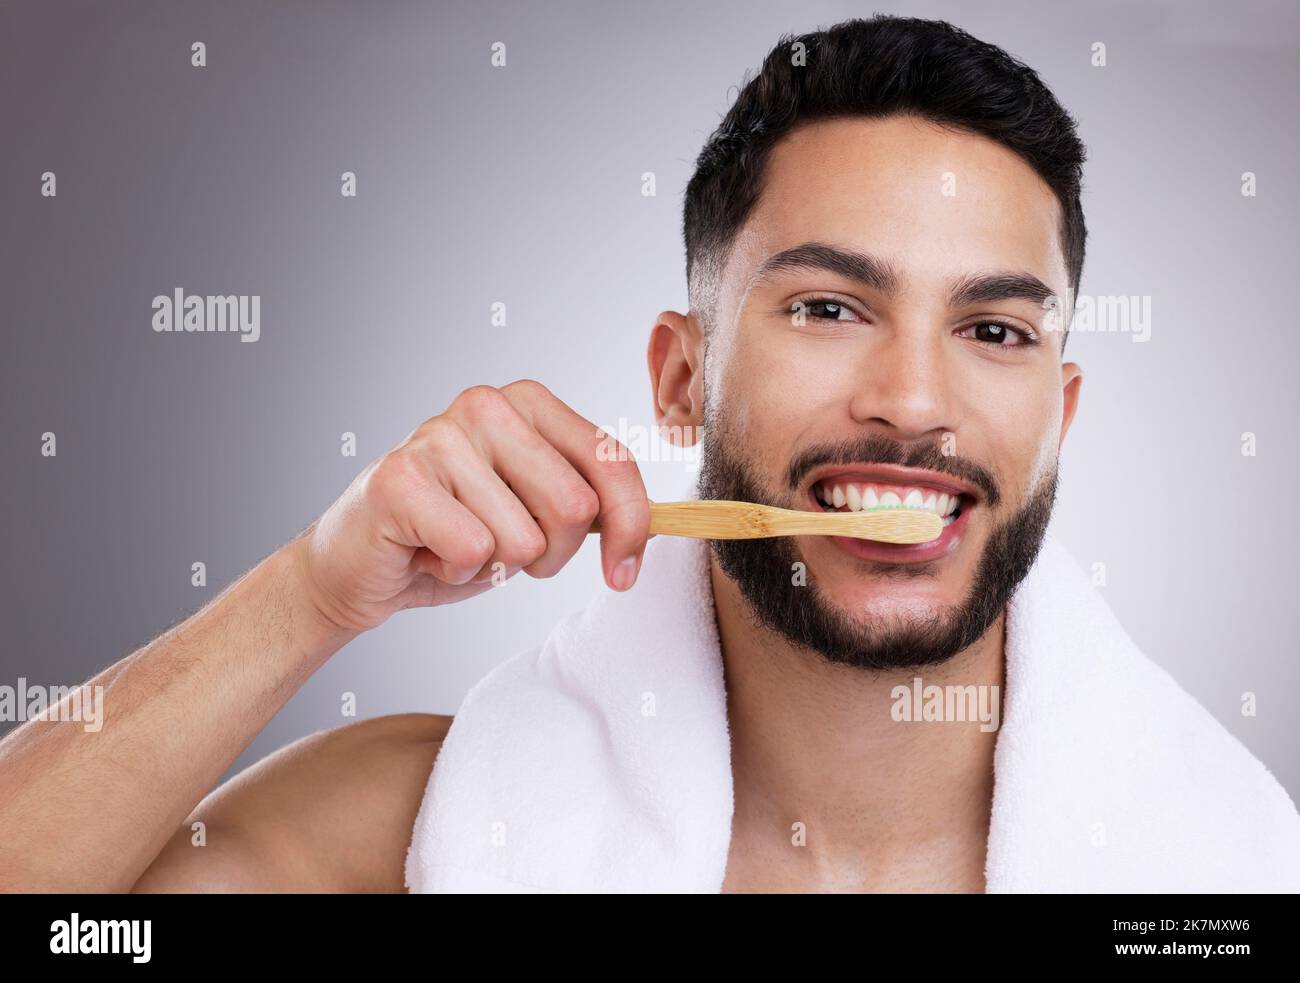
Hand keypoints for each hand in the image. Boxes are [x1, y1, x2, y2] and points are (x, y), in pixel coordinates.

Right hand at [292, 380, 650, 632]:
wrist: (362, 564)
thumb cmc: (459, 536)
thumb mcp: (540, 513)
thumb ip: (595, 503)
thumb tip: (665, 525)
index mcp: (530, 403)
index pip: (613, 463)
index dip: (631, 527)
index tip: (623, 574)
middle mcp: (487, 404)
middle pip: (576, 509)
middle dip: (550, 555)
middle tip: (506, 552)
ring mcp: (439, 435)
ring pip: (525, 539)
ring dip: (498, 566)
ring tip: (459, 546)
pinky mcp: (400, 478)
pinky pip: (475, 551)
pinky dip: (456, 572)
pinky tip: (428, 552)